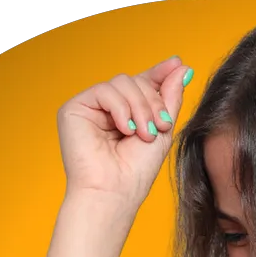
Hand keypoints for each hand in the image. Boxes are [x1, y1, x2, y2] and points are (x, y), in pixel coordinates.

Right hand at [56, 56, 191, 208]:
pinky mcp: (74, 108)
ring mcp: (90, 107)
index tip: (178, 65)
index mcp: (127, 113)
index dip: (160, 73)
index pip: (142, 84)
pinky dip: (121, 108)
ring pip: (122, 82)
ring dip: (140, 107)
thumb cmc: (137, 171)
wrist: (115, 192)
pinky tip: (125, 129)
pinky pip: (105, 90)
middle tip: (160, 126)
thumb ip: (169, 98)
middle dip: (153, 102)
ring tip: (143, 134)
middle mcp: (107, 108)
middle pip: (135, 81)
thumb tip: (181, 67)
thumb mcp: (162, 130)